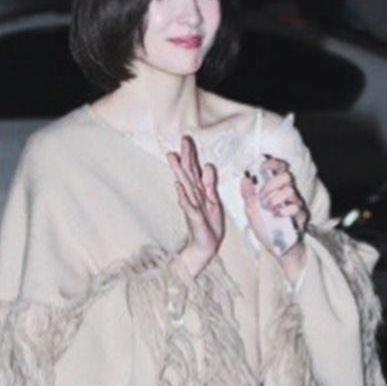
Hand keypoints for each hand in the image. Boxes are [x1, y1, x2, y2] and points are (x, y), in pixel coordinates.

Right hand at [167, 135, 223, 277]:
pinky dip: (183, 195)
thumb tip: (207, 165)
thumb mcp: (213, 201)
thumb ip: (210, 184)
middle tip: (182, 139)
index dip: (191, 155)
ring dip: (179, 171)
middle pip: (188, 173)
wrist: (205, 246)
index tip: (187, 139)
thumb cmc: (208, 225)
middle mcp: (193, 196)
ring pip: (186, 185)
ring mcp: (192, 206)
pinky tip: (178, 185)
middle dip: (186, 156)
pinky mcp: (193, 217)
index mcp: (199, 192)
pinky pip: (187, 205)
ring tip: (173, 157)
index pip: (194, 170)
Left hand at [240, 156, 308, 282]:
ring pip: (289, 190)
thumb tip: (244, 179)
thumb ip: (248, 196)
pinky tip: (277, 217)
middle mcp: (288, 192)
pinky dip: (283, 210)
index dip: (272, 163)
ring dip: (275, 199)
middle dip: (270, 184)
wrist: (277, 249)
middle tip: (262, 197)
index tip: (262, 168)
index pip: (279, 167)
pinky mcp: (302, 215)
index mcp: (276, 189)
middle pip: (286, 175)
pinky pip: (295, 206)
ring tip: (268, 210)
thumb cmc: (266, 229)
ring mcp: (296, 203)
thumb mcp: (252, 213)